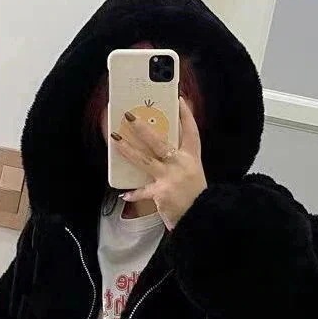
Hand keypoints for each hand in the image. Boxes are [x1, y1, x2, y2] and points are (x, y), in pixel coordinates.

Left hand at [112, 97, 206, 229]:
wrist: (201, 217)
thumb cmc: (196, 196)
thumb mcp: (193, 173)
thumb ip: (180, 161)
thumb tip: (163, 151)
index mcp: (192, 158)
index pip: (191, 132)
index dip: (186, 115)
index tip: (179, 100)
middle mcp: (181, 164)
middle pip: (159, 142)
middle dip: (143, 129)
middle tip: (130, 116)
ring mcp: (170, 178)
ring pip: (145, 160)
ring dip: (129, 150)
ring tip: (116, 140)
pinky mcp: (161, 193)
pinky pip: (143, 192)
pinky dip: (134, 194)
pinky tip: (124, 194)